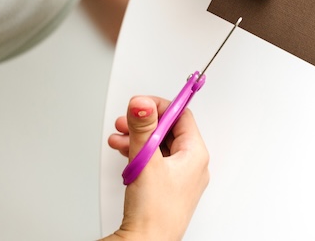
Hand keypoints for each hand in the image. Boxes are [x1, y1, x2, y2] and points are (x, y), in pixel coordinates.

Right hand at [101, 96, 209, 240]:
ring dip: (138, 138)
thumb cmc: (155, 211)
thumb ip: (143, 127)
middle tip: (127, 121)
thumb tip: (143, 103)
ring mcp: (179, 178)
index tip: (142, 104)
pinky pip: (155, 162)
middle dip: (145, 123)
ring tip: (120, 138)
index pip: (181, 116)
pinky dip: (139, 154)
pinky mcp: (166, 188)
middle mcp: (191, 165)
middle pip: (169, 130)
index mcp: (195, 154)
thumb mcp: (147, 160)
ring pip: (159, 146)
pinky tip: (124, 153)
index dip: (160, 107)